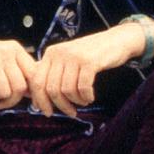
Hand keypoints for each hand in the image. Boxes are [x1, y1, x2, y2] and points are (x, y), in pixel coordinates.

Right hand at [0, 30, 36, 107]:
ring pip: (4, 93)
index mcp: (14, 48)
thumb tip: (34, 94)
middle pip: (20, 87)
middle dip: (11, 99)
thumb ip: (17, 72)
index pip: (35, 73)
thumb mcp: (0, 58)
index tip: (33, 104)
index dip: (35, 92)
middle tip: (1, 102)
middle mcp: (6, 52)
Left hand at [29, 20, 153, 117]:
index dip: (40, 100)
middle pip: (51, 89)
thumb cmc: (91, 55)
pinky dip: (86, 97)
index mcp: (50, 53)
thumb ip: (52, 74)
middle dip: (61, 105)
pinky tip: (90, 97)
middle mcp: (59, 53)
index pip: (37, 81)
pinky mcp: (89, 61)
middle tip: (71, 112)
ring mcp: (74, 56)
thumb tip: (36, 100)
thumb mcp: (67, 60)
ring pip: (67, 90)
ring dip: (76, 102)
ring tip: (83, 101)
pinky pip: (83, 88)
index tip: (48, 112)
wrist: (116, 40)